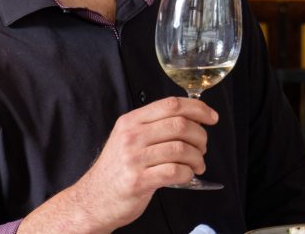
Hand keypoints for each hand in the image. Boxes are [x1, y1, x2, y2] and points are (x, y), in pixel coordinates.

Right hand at [19, 97, 218, 232]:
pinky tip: (186, 175)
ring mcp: (133, 159)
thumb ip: (155, 126)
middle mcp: (131, 137)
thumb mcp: (129, 139)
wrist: (92, 200)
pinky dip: (188, 173)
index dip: (198, 108)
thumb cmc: (117, 170)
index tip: (212, 117)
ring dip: (197, 158)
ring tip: (197, 165)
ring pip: (182, 148)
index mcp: (131, 122)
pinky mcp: (138, 181)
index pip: (171, 104)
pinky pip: (176, 171)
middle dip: (201, 136)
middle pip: (180, 125)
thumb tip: (194, 118)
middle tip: (202, 148)